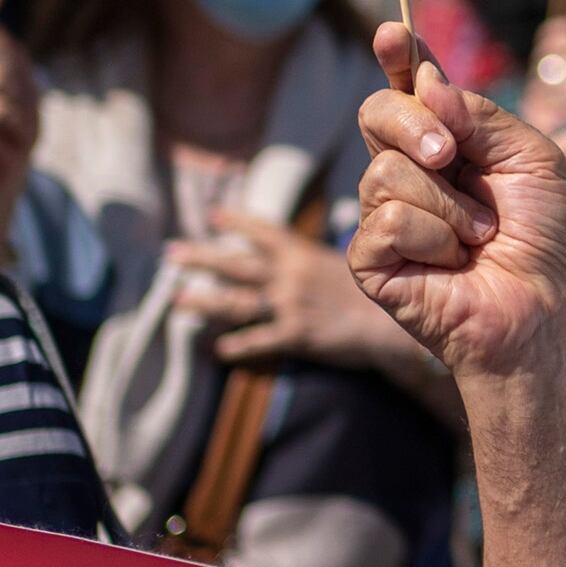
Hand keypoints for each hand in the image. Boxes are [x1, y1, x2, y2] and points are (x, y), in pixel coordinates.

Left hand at [171, 204, 392, 367]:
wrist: (394, 322)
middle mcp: (290, 275)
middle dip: (202, 257)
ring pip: (237, 302)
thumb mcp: (347, 262)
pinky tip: (218, 350)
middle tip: (171, 253)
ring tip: (178, 300)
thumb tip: (292, 258)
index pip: (264, 232)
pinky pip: (260, 340)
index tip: (212, 216)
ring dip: (205, 300)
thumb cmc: (377, 290)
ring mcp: (291, 304)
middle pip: (237, 264)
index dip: (237, 223)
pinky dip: (238, 346)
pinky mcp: (297, 334)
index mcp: (303, 253)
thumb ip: (313, 261)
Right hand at [348, 22, 565, 381]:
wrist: (542, 314)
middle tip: (451, 155)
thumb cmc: (547, 244)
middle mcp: (412, 174)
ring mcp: (387, 216)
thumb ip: (482, 115)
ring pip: (383, 169)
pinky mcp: (371, 259)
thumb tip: (426, 83)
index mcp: (450, 145)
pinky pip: (383, 218)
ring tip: (479, 237)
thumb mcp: (534, 160)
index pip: (413, 90)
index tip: (393, 33)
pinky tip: (452, 264)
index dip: (399, 59)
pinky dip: (431, 237)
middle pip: (377, 113)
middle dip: (414, 124)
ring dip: (445, 202)